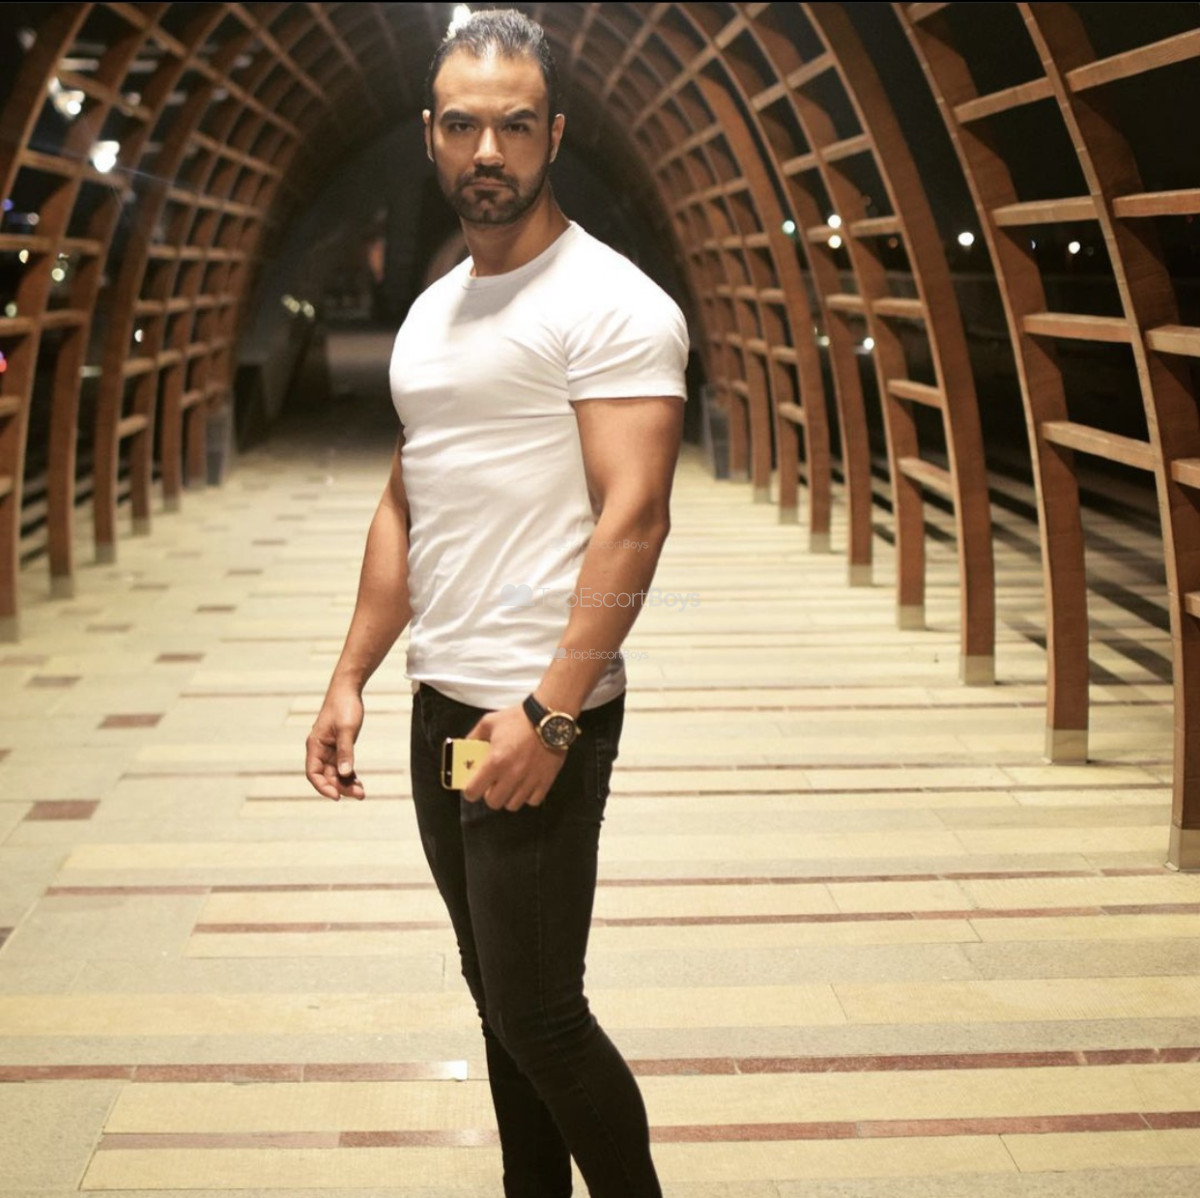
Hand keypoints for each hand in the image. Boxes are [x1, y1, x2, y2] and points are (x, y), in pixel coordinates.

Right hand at [305, 685, 365, 800]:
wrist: (348, 689)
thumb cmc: (344, 706)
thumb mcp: (346, 729)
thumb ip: (345, 751)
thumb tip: (345, 774)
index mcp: (315, 745)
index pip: (313, 773)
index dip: (323, 787)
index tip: (337, 797)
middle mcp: (319, 750)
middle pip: (327, 776)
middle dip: (341, 787)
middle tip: (360, 795)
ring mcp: (329, 749)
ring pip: (336, 773)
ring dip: (347, 783)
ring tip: (361, 793)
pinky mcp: (339, 747)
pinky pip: (342, 766)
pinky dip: (350, 775)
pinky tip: (359, 783)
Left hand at [461, 704, 567, 811]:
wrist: (548, 717)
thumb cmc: (517, 719)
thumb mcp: (488, 722)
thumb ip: (473, 737)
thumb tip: (465, 751)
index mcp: (495, 762)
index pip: (474, 792)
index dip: (470, 791)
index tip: (473, 786)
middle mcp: (511, 776)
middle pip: (494, 802)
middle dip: (489, 795)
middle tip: (492, 785)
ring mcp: (530, 781)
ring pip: (513, 805)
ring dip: (508, 797)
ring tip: (510, 785)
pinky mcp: (546, 781)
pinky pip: (532, 801)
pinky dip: (527, 796)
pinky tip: (525, 785)